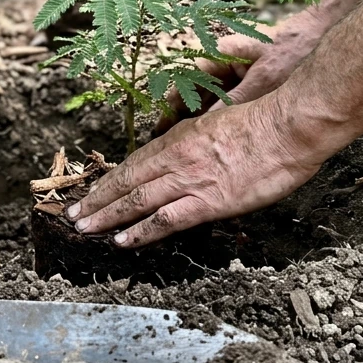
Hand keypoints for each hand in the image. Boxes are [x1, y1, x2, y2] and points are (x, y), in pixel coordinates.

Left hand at [68, 94, 327, 246]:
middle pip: (127, 180)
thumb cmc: (267, 122)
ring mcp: (190, 179)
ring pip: (136, 199)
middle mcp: (177, 157)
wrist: (289, 126)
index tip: (95, 189)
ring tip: (83, 227)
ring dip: (106, 215)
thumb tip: (193, 155)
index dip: (112, 177)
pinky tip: (121, 240)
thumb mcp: (223, 122)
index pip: (136, 160)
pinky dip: (140, 231)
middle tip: (73, 212)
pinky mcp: (208, 201)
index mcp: (181, 136)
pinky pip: (165, 219)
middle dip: (97, 198)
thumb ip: (202, 140)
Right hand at [154, 10, 327, 134]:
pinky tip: (214, 142)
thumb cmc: (289, 51)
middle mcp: (220, 64)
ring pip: (208, 102)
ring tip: (187, 150)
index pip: (184, 83)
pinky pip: (224, 104)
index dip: (171, 108)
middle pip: (193, 95)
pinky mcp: (245, 84)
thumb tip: (209, 129)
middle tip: (168, 148)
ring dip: (199, 123)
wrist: (317, 35)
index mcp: (217, 54)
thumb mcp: (262, 80)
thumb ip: (235, 103)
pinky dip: (217, 121)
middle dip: (181, 120)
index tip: (161, 130)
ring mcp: (232, 74)